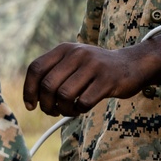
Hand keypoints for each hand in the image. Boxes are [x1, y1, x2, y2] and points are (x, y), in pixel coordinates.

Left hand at [22, 42, 148, 116]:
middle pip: (48, 85)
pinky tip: (81, 108)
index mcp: (65, 49)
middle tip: (53, 111)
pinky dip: (78, 111)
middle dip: (46, 105)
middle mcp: (77, 54)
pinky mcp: (107, 80)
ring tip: (69, 110)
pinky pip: (83, 102)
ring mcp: (93, 66)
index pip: (36, 68)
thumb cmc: (95, 69)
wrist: (131, 64)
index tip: (31, 105)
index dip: (29, 90)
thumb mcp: (73, 61)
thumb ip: (53, 73)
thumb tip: (31, 99)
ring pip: (64, 96)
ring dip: (63, 110)